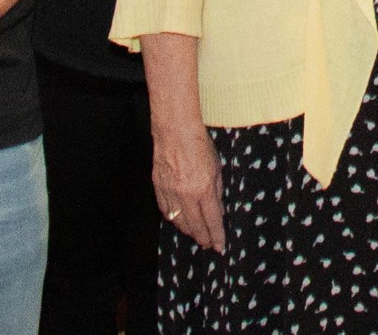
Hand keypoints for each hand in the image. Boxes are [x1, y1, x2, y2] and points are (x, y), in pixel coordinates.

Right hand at [152, 122, 227, 252]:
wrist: (175, 131)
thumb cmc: (200, 145)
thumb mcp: (217, 168)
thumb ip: (217, 191)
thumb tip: (217, 211)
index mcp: (204, 189)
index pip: (212, 220)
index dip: (217, 236)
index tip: (219, 246)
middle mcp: (186, 194)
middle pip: (195, 226)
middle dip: (202, 238)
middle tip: (207, 244)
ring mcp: (170, 192)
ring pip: (178, 221)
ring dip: (188, 231)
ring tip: (195, 234)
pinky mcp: (158, 187)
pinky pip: (165, 210)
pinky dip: (173, 218)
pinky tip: (178, 221)